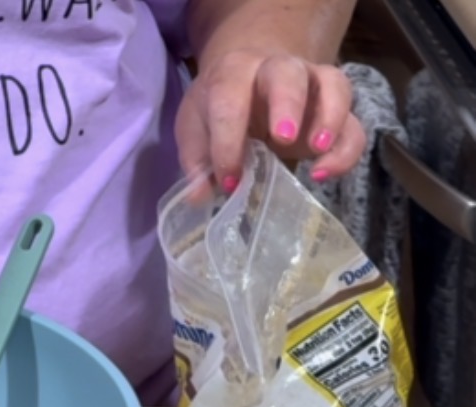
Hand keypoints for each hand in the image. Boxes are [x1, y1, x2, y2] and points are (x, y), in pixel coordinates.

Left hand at [175, 49, 366, 192]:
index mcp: (234, 72)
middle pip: (288, 74)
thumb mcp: (196, 127)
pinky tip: (325, 172)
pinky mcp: (335, 109)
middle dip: (287, 104)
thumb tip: (198, 195)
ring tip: (316, 150)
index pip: (230, 98)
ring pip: (334, 85)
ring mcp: (313, 83)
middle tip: (283, 138)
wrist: (249, 79)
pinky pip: (353, 123)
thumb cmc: (219, 107)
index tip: (228, 180)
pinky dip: (346, 149)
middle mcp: (276, 69)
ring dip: (329, 117)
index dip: (227, 141)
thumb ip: (196, 159)